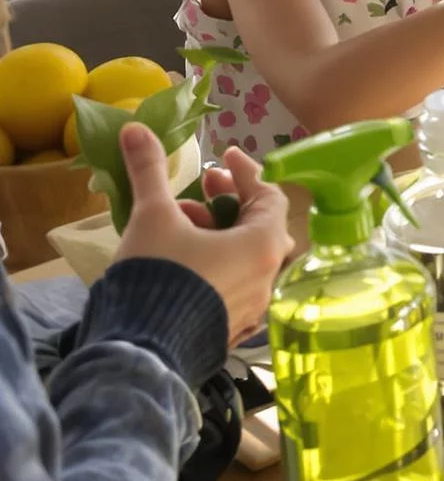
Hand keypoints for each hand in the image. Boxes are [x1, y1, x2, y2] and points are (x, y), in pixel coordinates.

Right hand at [112, 126, 291, 345]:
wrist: (143, 351)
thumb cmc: (159, 275)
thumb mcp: (153, 217)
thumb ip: (150, 171)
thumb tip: (135, 129)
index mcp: (264, 244)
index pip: (269, 196)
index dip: (245, 172)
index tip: (223, 157)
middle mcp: (269, 276)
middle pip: (261, 226)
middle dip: (230, 201)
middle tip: (201, 188)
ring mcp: (254, 307)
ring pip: (246, 257)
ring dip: (219, 232)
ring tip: (181, 222)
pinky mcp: (233, 328)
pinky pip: (235, 285)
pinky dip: (216, 264)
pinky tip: (183, 260)